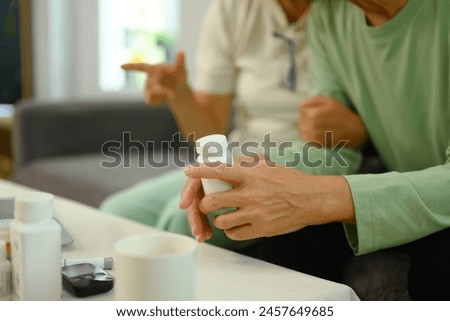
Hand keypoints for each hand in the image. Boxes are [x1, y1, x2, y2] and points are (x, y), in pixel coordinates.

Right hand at [121, 51, 187, 105]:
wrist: (178, 88)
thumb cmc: (179, 75)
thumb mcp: (182, 69)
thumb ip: (180, 62)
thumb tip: (181, 52)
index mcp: (154, 69)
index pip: (141, 67)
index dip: (131, 67)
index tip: (120, 66)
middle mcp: (148, 78)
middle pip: (151, 86)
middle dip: (162, 91)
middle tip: (173, 95)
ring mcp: (147, 88)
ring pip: (150, 95)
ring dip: (162, 97)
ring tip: (171, 95)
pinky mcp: (148, 97)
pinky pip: (150, 103)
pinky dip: (159, 103)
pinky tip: (165, 100)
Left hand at [180, 157, 354, 241]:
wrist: (311, 199)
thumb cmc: (288, 179)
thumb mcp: (268, 164)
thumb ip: (246, 161)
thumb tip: (227, 160)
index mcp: (251, 175)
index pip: (218, 171)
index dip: (200, 171)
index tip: (188, 171)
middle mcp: (250, 194)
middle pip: (212, 202)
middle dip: (203, 204)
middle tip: (205, 203)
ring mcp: (255, 213)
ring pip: (221, 221)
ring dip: (218, 218)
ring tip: (223, 215)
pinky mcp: (261, 229)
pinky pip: (235, 233)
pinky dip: (230, 230)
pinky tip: (234, 225)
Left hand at [300, 96, 367, 148]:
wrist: (353, 130)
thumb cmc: (342, 113)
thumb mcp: (330, 101)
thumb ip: (313, 100)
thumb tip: (301, 104)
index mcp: (313, 114)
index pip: (302, 109)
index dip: (309, 109)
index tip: (317, 110)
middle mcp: (311, 125)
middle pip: (301, 120)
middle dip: (307, 118)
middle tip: (319, 119)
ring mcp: (313, 136)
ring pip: (301, 130)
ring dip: (306, 127)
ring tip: (317, 126)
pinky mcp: (316, 144)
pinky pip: (305, 139)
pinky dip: (308, 136)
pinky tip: (316, 133)